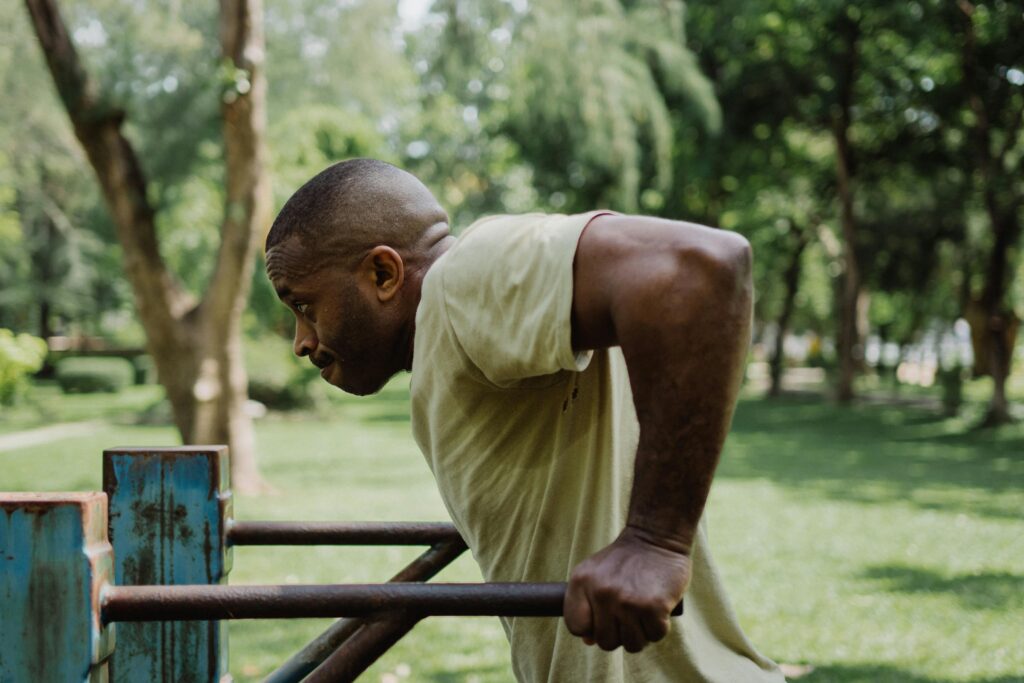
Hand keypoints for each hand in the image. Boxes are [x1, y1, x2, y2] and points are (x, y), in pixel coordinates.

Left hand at [563, 527, 690, 652]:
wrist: (656, 537)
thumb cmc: (625, 560)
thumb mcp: (595, 574)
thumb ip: (586, 605)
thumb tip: (589, 641)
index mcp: (581, 582)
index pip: (576, 626)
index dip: (591, 628)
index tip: (604, 618)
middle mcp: (601, 593)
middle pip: (605, 642)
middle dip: (619, 633)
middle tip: (629, 614)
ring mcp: (627, 601)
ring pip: (632, 645)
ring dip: (641, 634)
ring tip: (643, 612)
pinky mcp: (653, 607)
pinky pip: (655, 636)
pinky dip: (658, 627)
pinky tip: (658, 608)